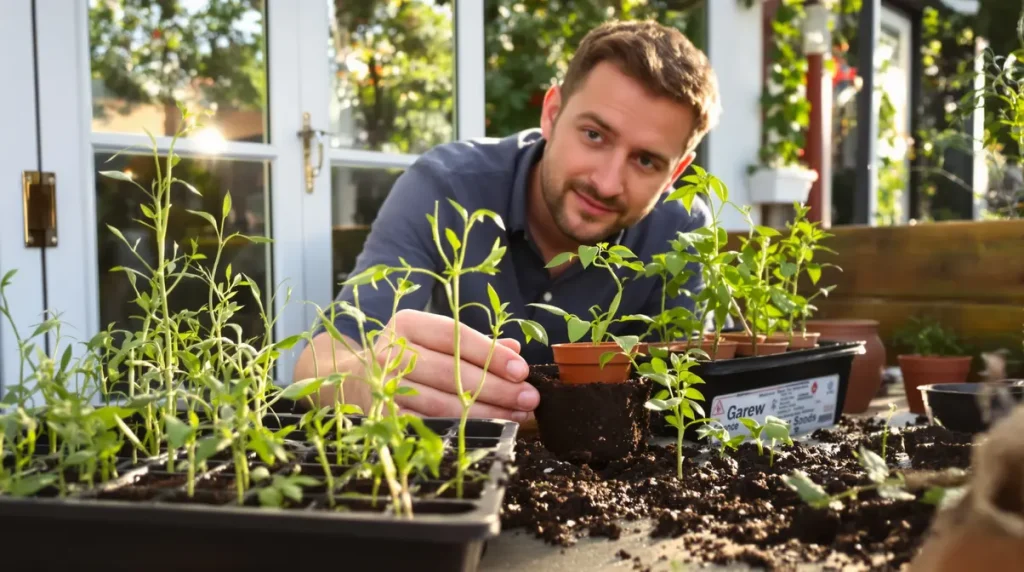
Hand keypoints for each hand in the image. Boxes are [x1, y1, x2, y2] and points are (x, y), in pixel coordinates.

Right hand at [370, 309, 538, 420]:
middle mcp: (390, 352)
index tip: (522, 369)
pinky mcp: (384, 417)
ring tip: (517, 415)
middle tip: (529, 398)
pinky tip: (489, 429)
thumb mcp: (435, 340)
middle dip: (496, 387)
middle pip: (452, 372)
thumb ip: (473, 344)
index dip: (491, 353)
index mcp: (406, 324)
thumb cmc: (408, 356)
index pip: (455, 337)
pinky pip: (429, 425)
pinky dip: (462, 429)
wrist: (356, 380)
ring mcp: (384, 387)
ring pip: (443, 402)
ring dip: (486, 411)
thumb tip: (515, 349)